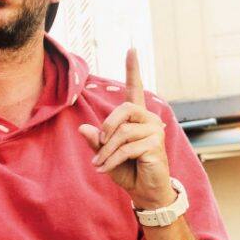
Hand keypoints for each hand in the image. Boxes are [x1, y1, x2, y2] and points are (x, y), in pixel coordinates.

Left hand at [77, 49, 172, 208]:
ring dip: (106, 151)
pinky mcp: (156, 146)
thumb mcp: (105, 155)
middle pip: (125, 110)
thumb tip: (83, 128)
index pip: (136, 89)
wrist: (145, 191)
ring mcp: (155, 132)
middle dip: (107, 127)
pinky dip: (111, 160)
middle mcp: (149, 120)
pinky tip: (104, 169)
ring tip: (99, 164)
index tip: (132, 49)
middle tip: (99, 146)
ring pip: (123, 133)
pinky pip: (127, 148)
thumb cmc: (127, 170)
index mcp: (137, 118)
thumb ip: (96, 142)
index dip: (133, 69)